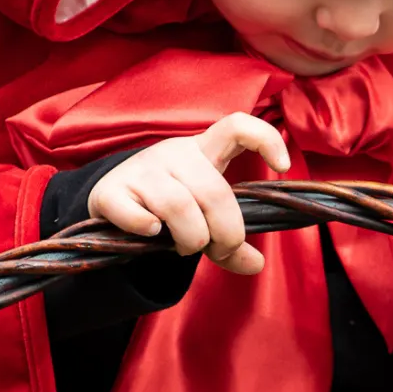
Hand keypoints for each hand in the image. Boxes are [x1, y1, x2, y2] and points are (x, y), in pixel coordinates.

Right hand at [87, 112, 289, 276]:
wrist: (109, 205)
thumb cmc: (166, 209)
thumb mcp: (203, 220)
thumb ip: (228, 241)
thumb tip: (256, 265)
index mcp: (203, 152)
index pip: (237, 126)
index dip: (265, 139)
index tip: (283, 167)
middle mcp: (173, 154)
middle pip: (215, 192)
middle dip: (225, 233)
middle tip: (217, 250)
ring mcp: (140, 170)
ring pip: (180, 207)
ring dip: (189, 239)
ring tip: (182, 246)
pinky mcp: (110, 192)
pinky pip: (139, 219)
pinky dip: (148, 233)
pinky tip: (149, 234)